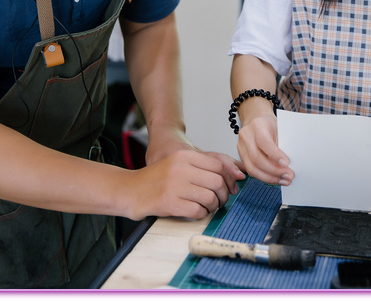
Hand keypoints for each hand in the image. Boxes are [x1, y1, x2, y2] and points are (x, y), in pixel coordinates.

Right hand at [126, 149, 243, 219]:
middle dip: (223, 195)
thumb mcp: (180, 164)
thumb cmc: (158, 179)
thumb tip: (239, 174)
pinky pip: (197, 211)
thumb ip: (207, 167)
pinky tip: (195, 212)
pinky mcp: (169, 203)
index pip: (219, 166)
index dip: (230, 179)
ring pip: (210, 198)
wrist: (130, 190)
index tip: (231, 188)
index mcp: (184, 156)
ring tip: (206, 207)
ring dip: (212, 207)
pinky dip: (201, 214)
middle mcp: (180, 168)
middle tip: (219, 201)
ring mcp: (174, 185)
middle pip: (218, 182)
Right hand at [237, 112, 292, 185]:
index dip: (275, 155)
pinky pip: (251, 171)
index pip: (264, 142)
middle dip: (274, 171)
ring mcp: (241, 146)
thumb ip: (282, 143)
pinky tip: (275, 179)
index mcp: (257, 125)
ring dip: (270, 178)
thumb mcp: (279, 128)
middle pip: (257, 158)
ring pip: (252, 168)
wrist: (256, 119)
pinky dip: (264, 177)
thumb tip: (289, 164)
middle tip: (288, 176)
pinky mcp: (241, 156)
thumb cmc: (269, 124)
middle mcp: (246, 135)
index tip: (286, 164)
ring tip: (283, 180)